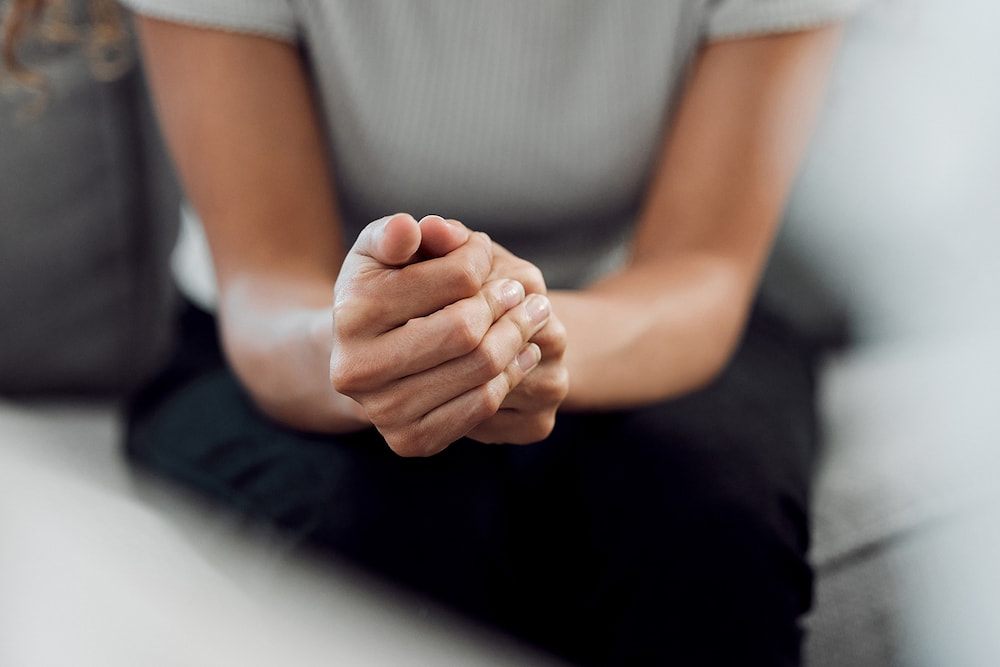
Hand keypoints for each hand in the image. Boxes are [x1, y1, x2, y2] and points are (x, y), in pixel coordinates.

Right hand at [330, 214, 550, 456]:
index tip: (485, 251)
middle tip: (523, 292)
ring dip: (519, 338)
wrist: (360, 357)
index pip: (454, 278)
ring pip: (480, 370)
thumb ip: (400, 233)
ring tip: (533, 316)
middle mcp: (357, 369)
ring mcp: (382, 411)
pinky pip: (481, 408)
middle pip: (466, 330)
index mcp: (351, 311)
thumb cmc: (380, 289)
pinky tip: (523, 353)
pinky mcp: (409, 441)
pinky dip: (511, 376)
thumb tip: (420, 228)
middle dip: (506, 304)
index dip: (480, 258)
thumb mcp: (382, 251)